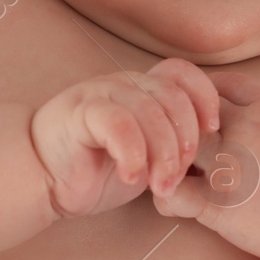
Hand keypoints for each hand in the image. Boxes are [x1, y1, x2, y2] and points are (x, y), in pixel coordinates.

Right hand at [30, 58, 219, 218]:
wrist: (44, 178)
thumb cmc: (100, 168)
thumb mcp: (149, 156)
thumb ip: (174, 144)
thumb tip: (216, 154)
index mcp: (146, 88)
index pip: (185, 74)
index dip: (205, 98)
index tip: (213, 132)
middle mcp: (126, 83)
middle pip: (173, 96)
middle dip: (185, 139)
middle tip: (180, 175)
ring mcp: (101, 93)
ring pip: (148, 109)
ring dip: (162, 152)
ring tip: (160, 185)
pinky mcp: (79, 113)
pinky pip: (117, 123)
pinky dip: (132, 152)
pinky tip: (130, 176)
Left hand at [152, 71, 259, 259]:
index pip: (218, 84)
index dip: (201, 98)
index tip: (196, 116)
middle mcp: (245, 129)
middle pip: (188, 109)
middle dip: (176, 123)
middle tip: (174, 143)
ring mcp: (229, 165)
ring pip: (171, 145)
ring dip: (165, 156)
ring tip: (169, 172)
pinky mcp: (218, 204)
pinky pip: (170, 194)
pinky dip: (164, 196)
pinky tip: (175, 204)